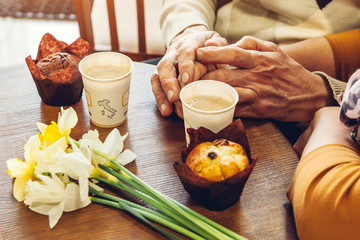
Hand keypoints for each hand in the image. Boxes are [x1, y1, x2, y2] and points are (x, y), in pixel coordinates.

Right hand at [150, 25, 226, 117]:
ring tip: (168, 110)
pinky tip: (166, 111)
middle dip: (168, 83)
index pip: (185, 52)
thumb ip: (217, 43)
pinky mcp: (161, 76)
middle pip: (166, 66)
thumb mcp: (217, 41)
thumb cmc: (208, 46)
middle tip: (175, 97)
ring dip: (162, 94)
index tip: (187, 80)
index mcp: (188, 43)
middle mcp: (173, 54)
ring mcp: (166, 65)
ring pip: (157, 77)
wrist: (195, 43)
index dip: (185, 66)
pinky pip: (157, 87)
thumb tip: (211, 45)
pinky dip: (160, 100)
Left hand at [195, 36, 334, 121]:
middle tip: (188, 76)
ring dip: (208, 93)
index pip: (232, 54)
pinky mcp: (258, 111)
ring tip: (192, 91)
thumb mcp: (274, 51)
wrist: (309, 96)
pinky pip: (235, 109)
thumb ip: (251, 44)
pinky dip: (220, 108)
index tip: (197, 53)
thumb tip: (229, 43)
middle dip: (203, 76)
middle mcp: (258, 77)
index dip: (212, 54)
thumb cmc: (288, 71)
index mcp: (261, 59)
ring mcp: (258, 95)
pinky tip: (207, 107)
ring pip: (227, 93)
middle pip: (224, 75)